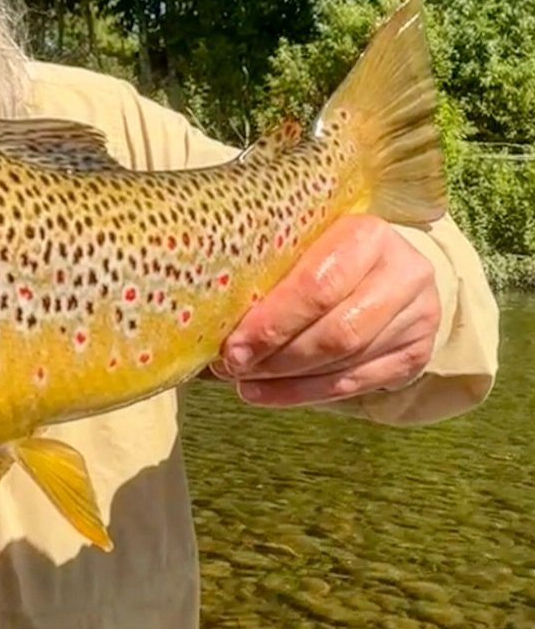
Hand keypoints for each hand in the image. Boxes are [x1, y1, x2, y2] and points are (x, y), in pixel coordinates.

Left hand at [214, 216, 440, 407]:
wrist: (390, 272)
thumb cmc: (329, 256)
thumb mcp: (307, 245)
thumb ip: (274, 270)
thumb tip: (211, 314)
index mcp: (368, 235)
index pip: (319, 286)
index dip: (273, 321)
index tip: (231, 345)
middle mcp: (404, 272)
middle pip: (336, 330)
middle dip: (277, 355)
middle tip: (234, 366)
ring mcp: (417, 316)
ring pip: (345, 361)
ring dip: (286, 378)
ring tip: (244, 381)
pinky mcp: (416, 354)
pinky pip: (354, 384)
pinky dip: (304, 393)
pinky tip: (268, 393)